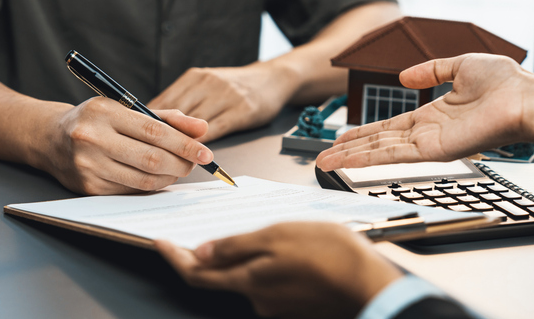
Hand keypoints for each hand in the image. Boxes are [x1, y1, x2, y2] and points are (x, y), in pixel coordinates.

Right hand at [44, 97, 214, 194]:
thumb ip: (166, 118)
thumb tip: (202, 129)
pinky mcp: (88, 188)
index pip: (154, 131)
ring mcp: (88, 166)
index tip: (206, 152)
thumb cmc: (96, 120)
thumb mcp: (126, 108)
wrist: (50, 139)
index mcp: (104, 112)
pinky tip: (158, 177)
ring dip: (169, 177)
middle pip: (151, 158)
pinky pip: (131, 191)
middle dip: (181, 163)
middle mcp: (92, 139)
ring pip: (143, 179)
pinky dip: (151, 185)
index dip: (185, 144)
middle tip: (195, 163)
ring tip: (179, 169)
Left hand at [147, 64, 296, 142]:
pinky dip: (201, 143)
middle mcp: (207, 84)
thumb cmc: (235, 86)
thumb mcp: (206, 84)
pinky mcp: (240, 110)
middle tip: (145, 152)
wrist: (273, 78)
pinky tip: (192, 155)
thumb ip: (183, 99)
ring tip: (165, 158)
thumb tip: (152, 118)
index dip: (149, 121)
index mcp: (194, 77)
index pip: (165, 101)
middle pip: (175, 112)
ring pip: (193, 123)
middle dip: (160, 134)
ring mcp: (224, 96)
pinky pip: (215, 129)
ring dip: (179, 142)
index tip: (136, 137)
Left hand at [156, 222, 402, 318]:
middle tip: (198, 230)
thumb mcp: (277, 236)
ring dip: (245, 255)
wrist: (373, 285)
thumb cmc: (332, 256)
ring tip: (259, 228)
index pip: (196, 273)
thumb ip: (236, 246)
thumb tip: (201, 252)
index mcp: (248, 280)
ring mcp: (278, 304)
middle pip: (219, 277)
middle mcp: (258, 299)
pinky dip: (269, 263)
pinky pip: (271, 280)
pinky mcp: (296, 304)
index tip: (160, 242)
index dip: (174, 257)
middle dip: (207, 254)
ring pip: (249, 276)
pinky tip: (286, 246)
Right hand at [317, 54, 533, 170]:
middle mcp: (426, 133)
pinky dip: (371, 160)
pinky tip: (351, 162)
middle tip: (323, 159)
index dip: (363, 133)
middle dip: (349, 152)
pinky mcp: (435, 151)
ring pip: (380, 153)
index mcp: (431, 115)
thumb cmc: (505, 83)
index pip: (388, 127)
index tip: (341, 139)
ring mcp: (429, 144)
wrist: (525, 98)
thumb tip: (405, 76)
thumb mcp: (461, 66)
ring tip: (325, 164)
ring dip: (351, 159)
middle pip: (378, 144)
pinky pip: (395, 156)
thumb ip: (431, 70)